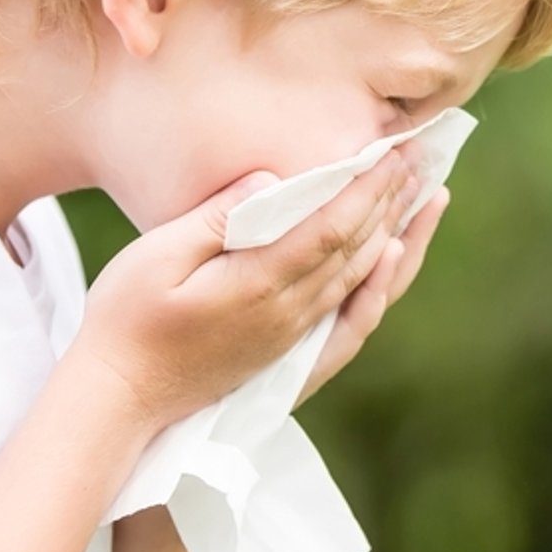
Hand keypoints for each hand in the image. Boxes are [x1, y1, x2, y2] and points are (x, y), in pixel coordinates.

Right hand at [71, 151, 420, 427]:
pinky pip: (353, 322)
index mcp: (260, 286)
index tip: (394, 152)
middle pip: (359, 251)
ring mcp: (295, 340)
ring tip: (429, 199)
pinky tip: (390, 262)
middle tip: (423, 158)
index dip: (367, 189)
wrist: (122, 399)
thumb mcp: (156, 257)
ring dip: (401, 237)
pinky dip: (380, 288)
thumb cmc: (126, 320)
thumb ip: (216, 219)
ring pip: (364, 282)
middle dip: (393, 202)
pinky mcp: (292, 358)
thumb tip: (270, 178)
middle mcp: (291, 315)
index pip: (331, 229)